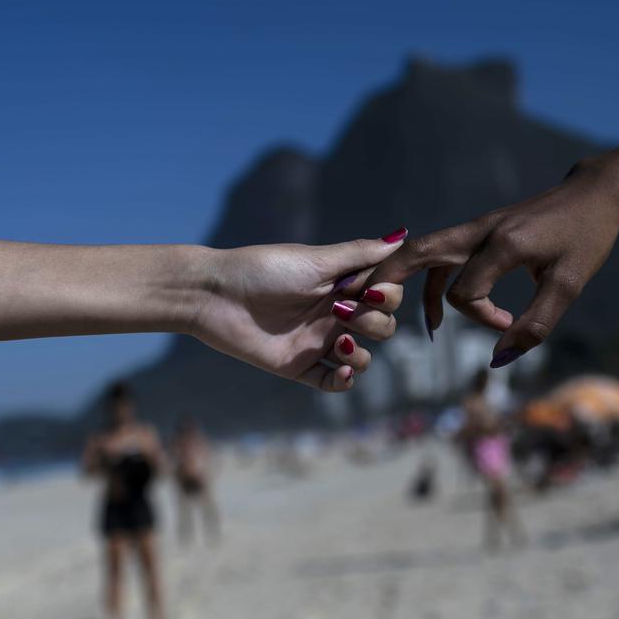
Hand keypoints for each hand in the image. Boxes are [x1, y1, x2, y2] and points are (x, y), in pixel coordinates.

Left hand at [191, 229, 408, 390]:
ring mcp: (318, 342)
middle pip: (381, 327)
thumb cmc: (264, 269)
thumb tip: (402, 236)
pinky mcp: (299, 366)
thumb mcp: (316, 260)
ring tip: (338, 342)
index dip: (387, 295)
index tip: (370, 290)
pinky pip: (334, 382)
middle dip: (374, 322)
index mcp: (341, 284)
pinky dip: (345, 380)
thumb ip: (359, 254)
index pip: (386, 294)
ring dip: (362, 353)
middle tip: (342, 311)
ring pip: (363, 357)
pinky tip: (342, 369)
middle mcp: (334, 313)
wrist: (216, 296)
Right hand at [367, 162, 618, 367]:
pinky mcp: (481, 231)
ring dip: (402, 281)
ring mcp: (478, 228)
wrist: (595, 194)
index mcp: (503, 243)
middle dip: (386, 280)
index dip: (481, 319)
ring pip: (423, 253)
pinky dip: (431, 282)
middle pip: (417, 254)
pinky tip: (436, 314)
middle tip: (357, 304)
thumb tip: (501, 359)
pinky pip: (443, 255)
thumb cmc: (587, 237)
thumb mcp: (570, 285)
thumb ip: (536, 324)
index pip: (466, 293)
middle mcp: (481, 231)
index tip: (507, 325)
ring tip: (388, 313)